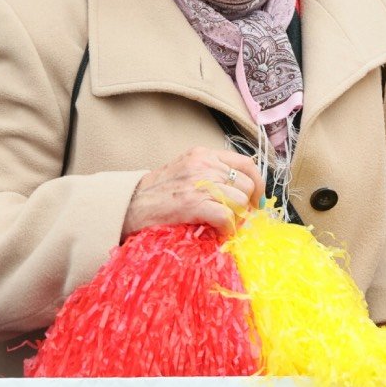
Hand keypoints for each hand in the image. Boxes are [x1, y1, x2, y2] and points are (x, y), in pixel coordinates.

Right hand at [122, 147, 262, 237]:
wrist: (128, 206)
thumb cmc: (155, 194)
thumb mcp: (185, 171)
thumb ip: (210, 173)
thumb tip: (242, 190)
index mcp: (202, 154)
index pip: (246, 163)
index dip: (257, 183)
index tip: (254, 200)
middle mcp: (203, 164)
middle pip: (246, 184)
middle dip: (247, 204)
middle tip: (237, 217)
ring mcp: (198, 183)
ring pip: (239, 201)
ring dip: (236, 218)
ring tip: (224, 225)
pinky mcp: (193, 203)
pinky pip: (227, 216)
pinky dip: (227, 228)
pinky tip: (218, 232)